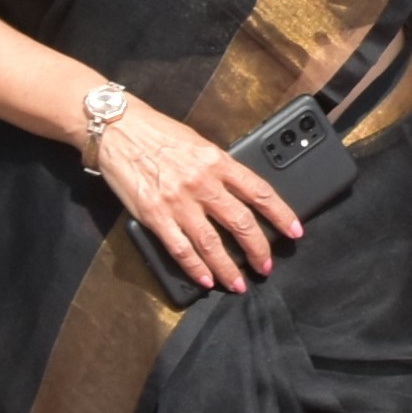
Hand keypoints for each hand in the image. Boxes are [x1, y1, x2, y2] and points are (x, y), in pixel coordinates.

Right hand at [86, 99, 304, 292]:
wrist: (117, 129)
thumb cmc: (156, 133)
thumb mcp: (198, 143)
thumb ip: (218, 167)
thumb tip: (238, 191)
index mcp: (217, 162)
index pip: (260, 192)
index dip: (282, 214)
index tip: (294, 230)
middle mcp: (202, 183)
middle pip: (241, 223)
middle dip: (259, 249)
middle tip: (266, 266)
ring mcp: (178, 202)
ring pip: (213, 243)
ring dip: (229, 268)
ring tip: (239, 284)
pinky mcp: (154, 216)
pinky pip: (181, 249)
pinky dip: (195, 268)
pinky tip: (206, 280)